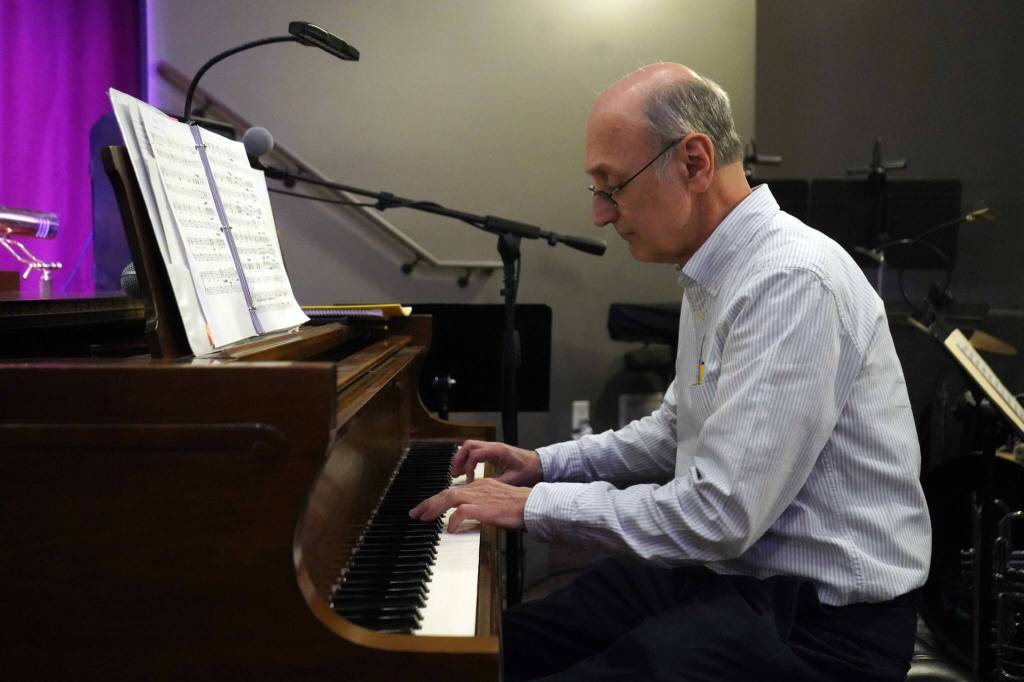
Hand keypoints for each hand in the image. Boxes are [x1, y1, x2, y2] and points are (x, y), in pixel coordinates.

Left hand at [409, 478, 530, 531]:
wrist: (534, 505)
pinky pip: (462, 512)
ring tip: (424, 518)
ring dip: (434, 508)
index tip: (427, 508)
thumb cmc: (521, 507)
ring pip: (450, 498)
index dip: (438, 499)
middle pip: (447, 492)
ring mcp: (480, 496)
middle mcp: (478, 488)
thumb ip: (483, 506)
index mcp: (482, 485)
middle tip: (416, 513)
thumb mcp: (498, 503)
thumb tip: (469, 516)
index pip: (454, 490)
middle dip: (429, 503)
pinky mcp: (484, 507)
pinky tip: (449, 528)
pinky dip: (453, 520)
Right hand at [451, 440, 542, 486]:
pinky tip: (467, 471)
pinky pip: (476, 451)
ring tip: (457, 472)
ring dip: (462, 458)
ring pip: (470, 447)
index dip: (468, 468)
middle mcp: (494, 447)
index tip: (468, 480)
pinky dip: (469, 460)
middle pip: (468, 446)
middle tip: (454, 473)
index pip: (474, 455)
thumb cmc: (529, 471)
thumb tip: (480, 490)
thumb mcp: (512, 480)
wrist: (540, 465)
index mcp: (497, 451)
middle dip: (459, 459)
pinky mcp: (494, 452)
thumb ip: (496, 483)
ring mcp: (493, 448)